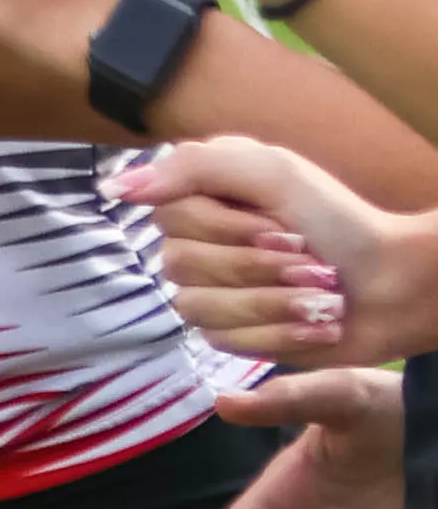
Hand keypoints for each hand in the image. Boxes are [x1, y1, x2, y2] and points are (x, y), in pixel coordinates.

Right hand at [121, 132, 437, 366]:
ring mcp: (210, 293)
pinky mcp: (231, 336)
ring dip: (273, 302)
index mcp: (199, 199)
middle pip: (181, 265)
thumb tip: (114, 189)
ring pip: (199, 307)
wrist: (393, 283)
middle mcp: (195, 244)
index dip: (228, 228)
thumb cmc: (338, 220)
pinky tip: (316, 324)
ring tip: (323, 297)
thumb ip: (190, 167)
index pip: (169, 217)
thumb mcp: (271, 170)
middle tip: (310, 260)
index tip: (282, 224)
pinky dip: (280, 334)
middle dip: (257, 267)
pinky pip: (224, 341)